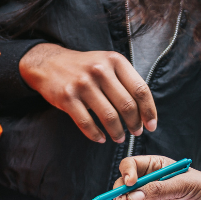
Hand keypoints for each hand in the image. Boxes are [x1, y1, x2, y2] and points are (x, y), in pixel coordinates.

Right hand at [19, 43, 157, 143]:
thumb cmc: (84, 68)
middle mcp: (100, 70)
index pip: (140, 89)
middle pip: (127, 105)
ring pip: (109, 116)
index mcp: (115, 61)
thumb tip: (144, 110)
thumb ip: (125, 80)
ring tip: (119, 138)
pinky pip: (86, 123)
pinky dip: (96, 135)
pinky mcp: (67, 97)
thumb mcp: (107, 64)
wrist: (48, 63)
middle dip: (134, 124)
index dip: (149, 111)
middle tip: (136, 132)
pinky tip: (100, 138)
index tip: (151, 125)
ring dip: (117, 132)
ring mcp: (82, 84)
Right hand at [111, 154, 200, 199]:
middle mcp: (151, 182)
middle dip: (122, 192)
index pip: (132, 165)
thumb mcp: (184, 185)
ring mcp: (151, 199)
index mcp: (158, 167)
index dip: (127, 172)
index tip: (130, 183)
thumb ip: (158, 190)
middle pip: (125, 184)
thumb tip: (134, 195)